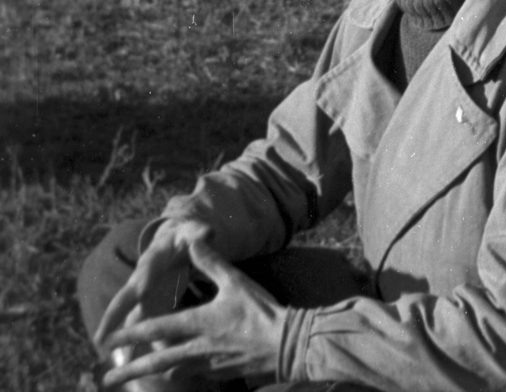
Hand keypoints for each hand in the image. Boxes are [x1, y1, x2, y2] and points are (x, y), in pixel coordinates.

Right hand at [94, 217, 208, 366]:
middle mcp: (141, 278)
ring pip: (129, 319)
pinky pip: (139, 326)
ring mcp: (141, 295)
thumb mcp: (192, 231)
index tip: (142, 291)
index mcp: (153, 258)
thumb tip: (208, 233)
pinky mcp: (147, 306)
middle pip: (124, 299)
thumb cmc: (183, 236)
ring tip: (118, 362)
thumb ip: (199, 233)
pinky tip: (135, 362)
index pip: (147, 268)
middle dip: (112, 318)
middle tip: (101, 339)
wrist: (173, 241)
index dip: (145, 278)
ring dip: (122, 339)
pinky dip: (136, 342)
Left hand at [98, 237, 285, 387]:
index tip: (108, 342)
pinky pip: (190, 375)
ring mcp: (207, 365)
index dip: (130, 335)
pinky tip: (175, 372)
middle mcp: (197, 349)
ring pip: (171, 371)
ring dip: (150, 373)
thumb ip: (211, 261)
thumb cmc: (260, 311)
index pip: (156, 330)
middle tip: (106, 380)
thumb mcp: (236, 281)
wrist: (287, 344)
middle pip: (155, 362)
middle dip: (128, 370)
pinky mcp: (219, 374)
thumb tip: (194, 239)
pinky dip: (176, 374)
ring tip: (136, 376)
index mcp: (198, 323)